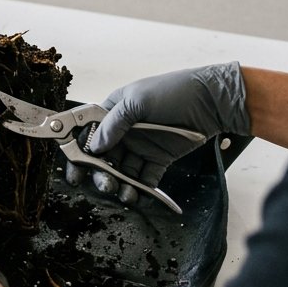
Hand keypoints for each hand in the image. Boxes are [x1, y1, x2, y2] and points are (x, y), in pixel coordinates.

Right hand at [66, 62, 250, 203]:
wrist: (211, 102)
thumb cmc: (173, 92)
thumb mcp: (137, 101)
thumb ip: (113, 123)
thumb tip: (93, 145)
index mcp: (113, 112)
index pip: (89, 134)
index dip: (79, 152)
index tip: (75, 171)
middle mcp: (124, 131)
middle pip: (104, 157)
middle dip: (101, 173)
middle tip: (105, 184)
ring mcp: (141, 146)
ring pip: (122, 170)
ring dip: (120, 184)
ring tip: (124, 194)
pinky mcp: (158, 159)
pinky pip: (145, 178)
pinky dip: (140, 189)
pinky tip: (138, 195)